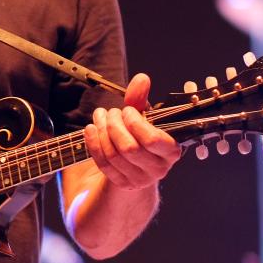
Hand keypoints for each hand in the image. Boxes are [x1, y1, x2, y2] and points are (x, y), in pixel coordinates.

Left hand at [84, 72, 180, 189]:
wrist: (138, 162)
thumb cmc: (142, 134)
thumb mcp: (144, 116)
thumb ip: (142, 98)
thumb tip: (141, 79)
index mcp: (171, 151)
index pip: (152, 140)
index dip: (134, 122)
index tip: (127, 111)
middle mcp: (159, 169)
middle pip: (129, 148)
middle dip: (114, 126)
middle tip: (111, 112)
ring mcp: (140, 180)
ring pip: (114, 155)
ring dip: (102, 132)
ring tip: (100, 117)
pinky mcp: (123, 184)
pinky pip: (104, 164)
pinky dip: (94, 143)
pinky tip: (91, 129)